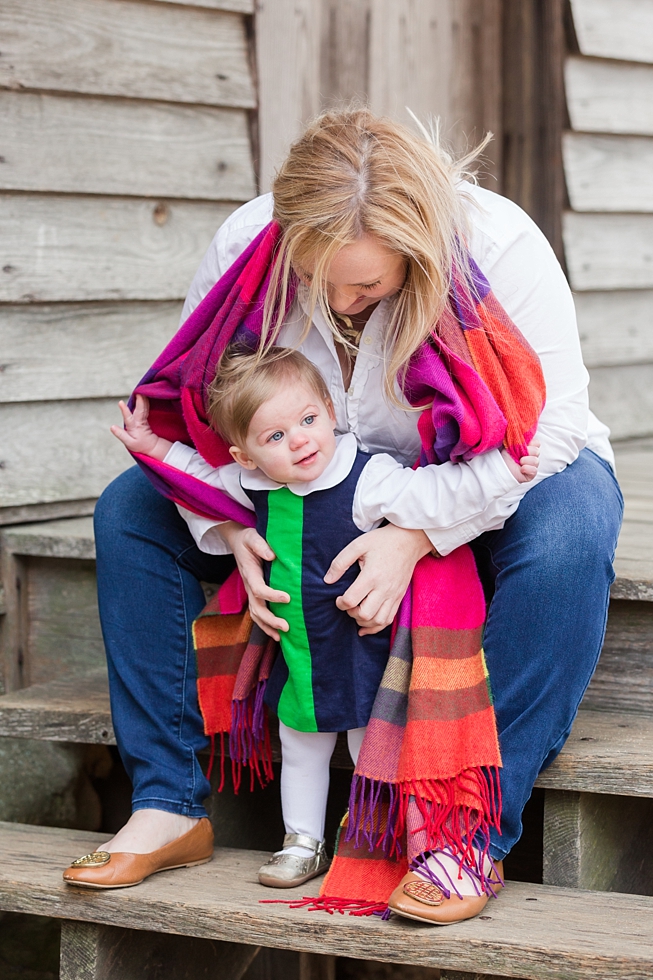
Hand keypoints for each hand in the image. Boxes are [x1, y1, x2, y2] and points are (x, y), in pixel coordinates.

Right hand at [110, 395, 172, 460]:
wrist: (151, 446)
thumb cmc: (139, 445)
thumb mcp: (129, 443)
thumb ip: (120, 434)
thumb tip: (112, 427)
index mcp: (134, 427)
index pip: (129, 418)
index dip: (124, 410)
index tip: (120, 402)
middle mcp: (139, 422)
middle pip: (140, 410)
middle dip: (139, 400)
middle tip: (138, 392)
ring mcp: (143, 419)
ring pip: (144, 408)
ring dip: (143, 399)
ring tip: (141, 390)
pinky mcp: (145, 418)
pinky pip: (146, 408)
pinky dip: (145, 401)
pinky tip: (144, 395)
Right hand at [219, 521, 289, 640]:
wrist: (237, 542)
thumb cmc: (247, 539)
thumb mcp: (252, 537)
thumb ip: (261, 545)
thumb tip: (272, 556)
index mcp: (249, 573)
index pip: (258, 589)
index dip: (272, 596)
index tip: (288, 598)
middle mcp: (248, 585)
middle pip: (256, 608)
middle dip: (271, 620)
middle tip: (287, 627)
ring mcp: (250, 592)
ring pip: (255, 614)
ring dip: (267, 627)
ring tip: (281, 637)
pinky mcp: (254, 594)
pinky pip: (257, 613)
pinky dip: (266, 625)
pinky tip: (277, 633)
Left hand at [324, 524, 431, 635]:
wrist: (408, 541)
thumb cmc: (382, 541)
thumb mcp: (358, 545)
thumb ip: (340, 563)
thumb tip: (327, 580)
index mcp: (371, 576)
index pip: (351, 600)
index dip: (340, 603)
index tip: (338, 598)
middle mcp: (384, 589)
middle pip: (364, 614)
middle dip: (350, 613)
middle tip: (347, 604)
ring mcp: (394, 595)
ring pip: (378, 621)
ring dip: (363, 621)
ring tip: (356, 612)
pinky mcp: (399, 597)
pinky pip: (389, 620)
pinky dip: (376, 626)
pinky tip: (365, 625)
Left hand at [501, 440, 539, 483]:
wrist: (499, 468)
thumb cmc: (504, 456)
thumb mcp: (509, 445)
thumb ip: (516, 438)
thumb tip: (520, 428)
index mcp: (528, 448)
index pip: (537, 443)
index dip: (532, 443)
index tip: (524, 445)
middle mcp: (531, 456)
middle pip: (537, 451)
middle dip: (528, 452)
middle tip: (519, 455)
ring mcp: (532, 466)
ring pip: (536, 461)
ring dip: (526, 460)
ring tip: (519, 462)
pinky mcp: (531, 474)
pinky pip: (534, 470)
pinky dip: (528, 469)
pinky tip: (521, 469)